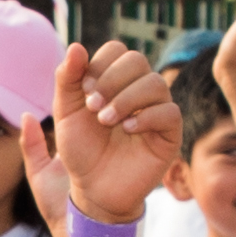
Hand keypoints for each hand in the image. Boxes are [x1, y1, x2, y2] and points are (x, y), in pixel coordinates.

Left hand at [57, 40, 184, 215]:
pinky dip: (146, 117)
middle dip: (111, 80)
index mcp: (115, 80)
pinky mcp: (169, 134)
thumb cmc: (80, 151)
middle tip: (92, 107)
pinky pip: (170, 113)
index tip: (83, 91)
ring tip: (106, 120)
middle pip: (137, 60)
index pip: (116, 50)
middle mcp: (139, 91)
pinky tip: (127, 130)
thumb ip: (67, 79)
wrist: (92, 189)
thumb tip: (76, 46)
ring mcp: (156, 110)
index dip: (99, 65)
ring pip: (155, 83)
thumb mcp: (65, 112)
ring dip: (126, 99)